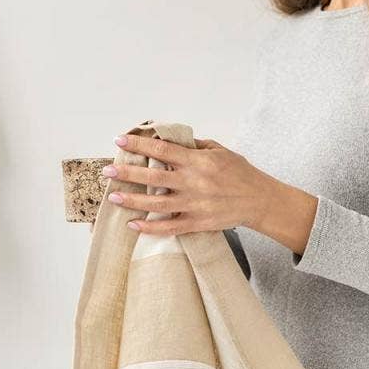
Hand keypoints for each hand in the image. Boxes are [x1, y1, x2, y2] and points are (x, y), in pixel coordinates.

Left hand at [102, 132, 317, 253]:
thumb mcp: (220, 151)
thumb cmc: (240, 174)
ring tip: (114, 197)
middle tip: (107, 171)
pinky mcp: (198, 223)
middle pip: (154, 177)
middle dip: (128, 173)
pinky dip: (150, 228)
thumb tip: (171, 141)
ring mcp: (195, 205)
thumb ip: (195, 147)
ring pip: (157, 204)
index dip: (140, 144)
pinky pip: (170, 227)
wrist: (260, 200)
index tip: (120, 140)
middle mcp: (194, 182)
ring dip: (133, 201)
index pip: (163, 149)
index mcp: (198, 161)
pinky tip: (133, 225)